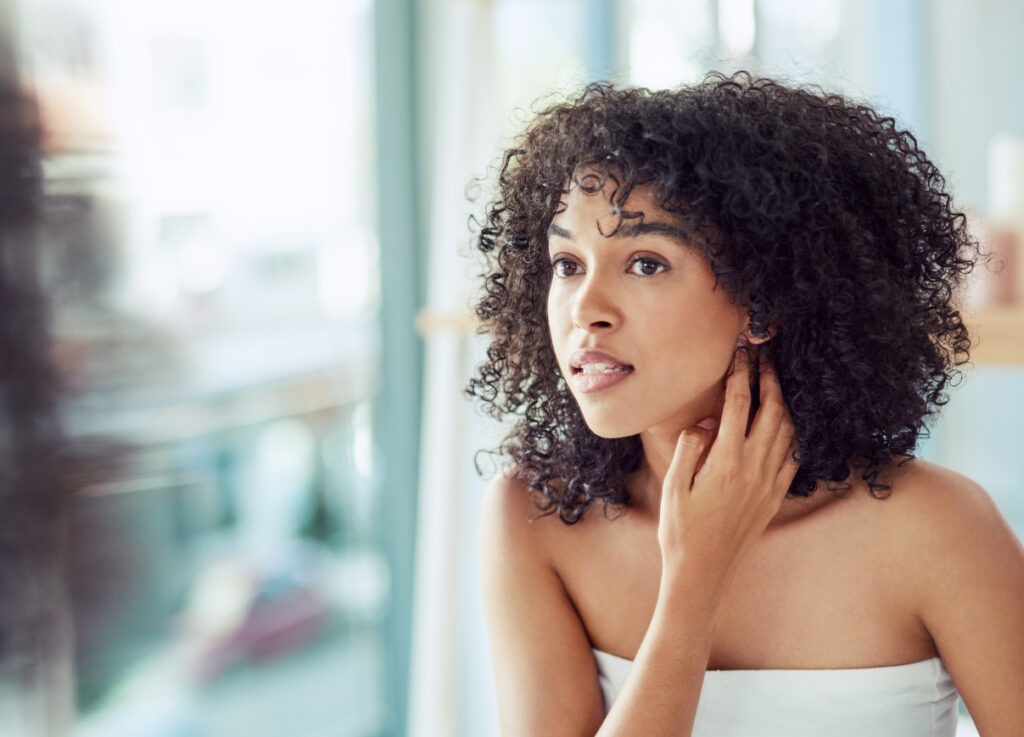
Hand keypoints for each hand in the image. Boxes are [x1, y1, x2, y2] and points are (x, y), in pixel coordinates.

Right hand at [657, 349, 799, 589]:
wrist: (702, 573)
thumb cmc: (680, 531)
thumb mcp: (673, 486)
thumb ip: (689, 448)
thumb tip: (703, 423)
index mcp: (726, 461)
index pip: (738, 403)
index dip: (741, 373)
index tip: (741, 353)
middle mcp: (753, 468)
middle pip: (771, 410)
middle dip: (770, 380)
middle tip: (765, 359)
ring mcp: (768, 483)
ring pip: (787, 432)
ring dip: (783, 404)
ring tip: (775, 386)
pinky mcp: (774, 498)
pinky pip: (792, 458)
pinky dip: (792, 435)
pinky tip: (785, 426)